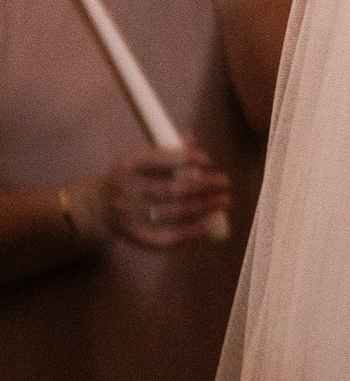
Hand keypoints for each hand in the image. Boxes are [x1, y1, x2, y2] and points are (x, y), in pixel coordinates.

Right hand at [78, 144, 231, 249]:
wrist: (94, 207)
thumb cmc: (125, 179)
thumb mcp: (137, 161)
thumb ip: (164, 152)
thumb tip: (193, 141)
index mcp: (128, 166)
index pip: (159, 159)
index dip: (185, 159)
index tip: (207, 160)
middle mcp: (128, 190)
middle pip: (171, 189)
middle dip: (202, 186)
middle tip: (224, 183)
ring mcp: (130, 215)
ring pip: (172, 213)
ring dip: (201, 208)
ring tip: (223, 202)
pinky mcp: (133, 236)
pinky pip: (162, 239)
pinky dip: (185, 235)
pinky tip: (204, 228)